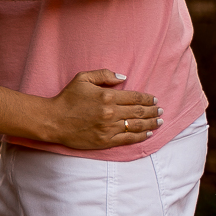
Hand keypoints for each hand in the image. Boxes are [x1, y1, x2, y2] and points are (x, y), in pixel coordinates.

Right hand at [45, 69, 161, 149]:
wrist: (54, 121)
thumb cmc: (68, 98)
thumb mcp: (83, 78)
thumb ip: (104, 74)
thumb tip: (123, 78)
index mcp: (107, 96)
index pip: (134, 97)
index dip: (147, 98)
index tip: (154, 99)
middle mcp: (111, 112)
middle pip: (139, 112)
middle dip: (153, 110)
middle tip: (161, 110)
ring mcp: (109, 128)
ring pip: (137, 126)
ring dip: (151, 123)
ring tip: (160, 121)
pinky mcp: (106, 141)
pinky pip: (129, 139)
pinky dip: (141, 136)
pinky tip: (149, 133)